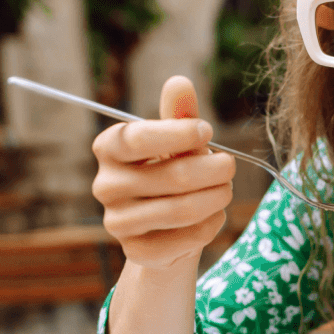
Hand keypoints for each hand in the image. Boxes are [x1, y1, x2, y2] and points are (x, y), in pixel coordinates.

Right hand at [90, 76, 234, 268]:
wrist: (166, 226)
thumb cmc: (171, 170)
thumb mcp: (178, 140)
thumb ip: (180, 114)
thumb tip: (180, 82)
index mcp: (109, 148)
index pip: (138, 138)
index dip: (178, 134)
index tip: (206, 131)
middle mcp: (105, 185)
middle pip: (173, 176)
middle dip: (214, 170)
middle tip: (229, 167)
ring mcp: (117, 222)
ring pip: (183, 209)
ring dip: (217, 198)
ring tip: (224, 190)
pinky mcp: (136, 252)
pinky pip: (187, 238)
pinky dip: (210, 225)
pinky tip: (213, 216)